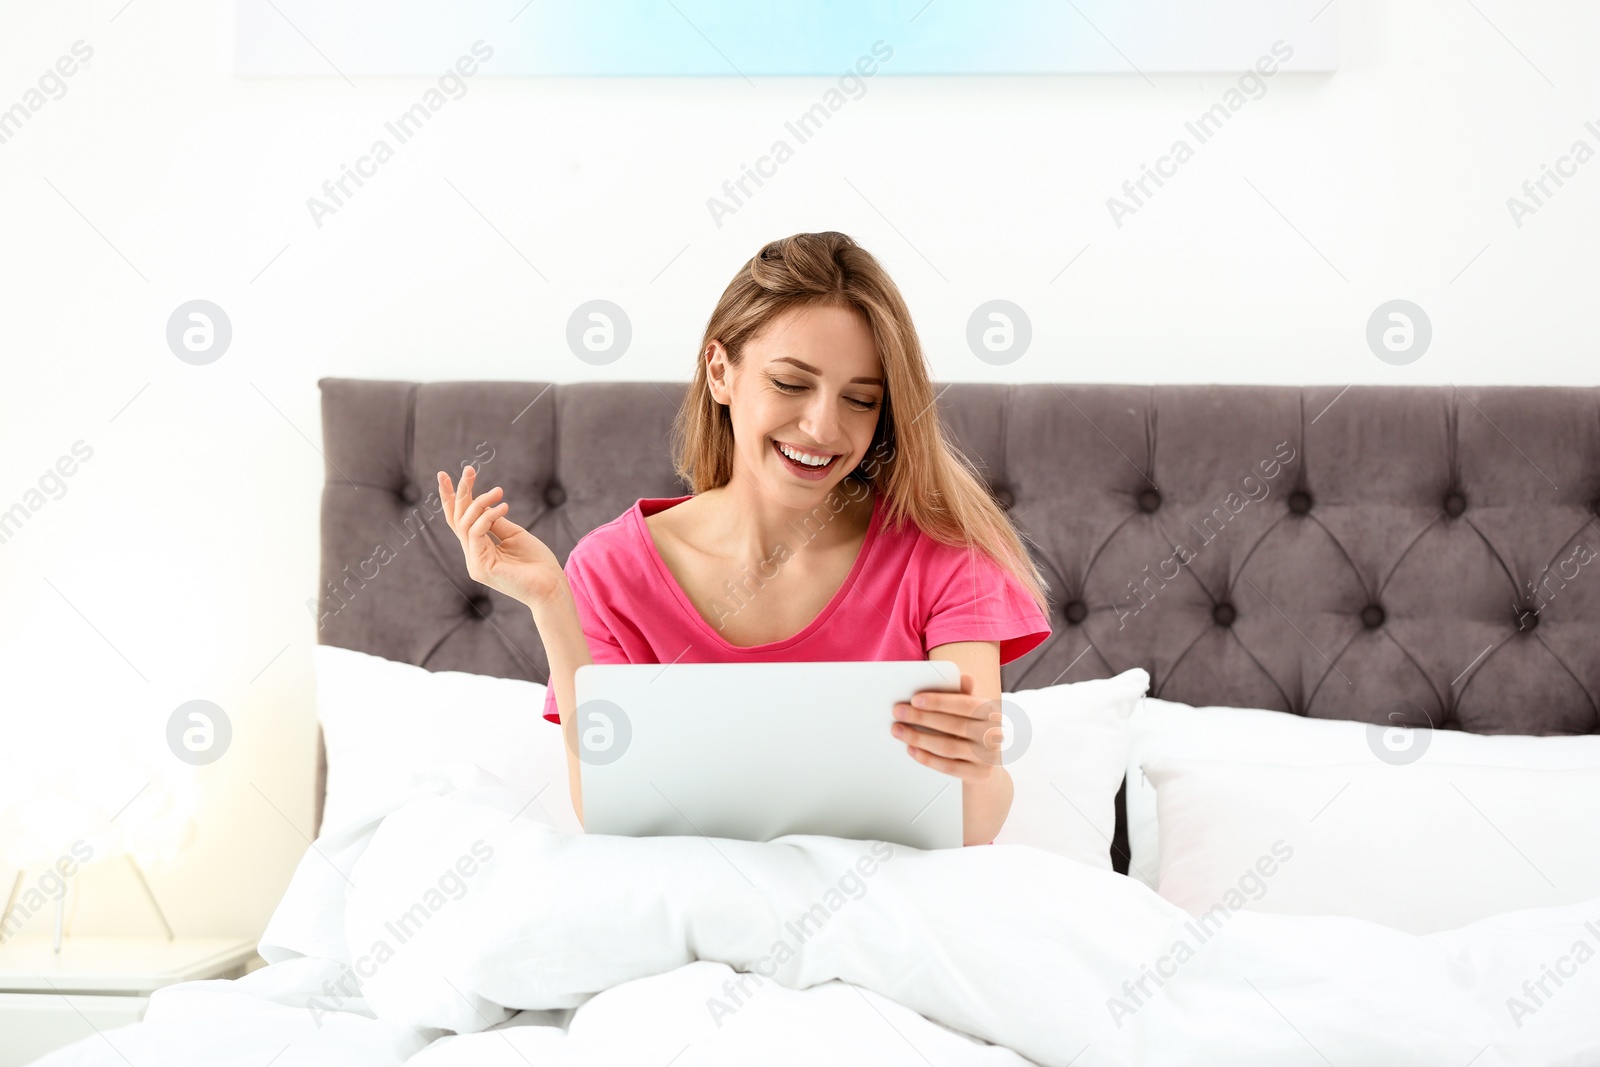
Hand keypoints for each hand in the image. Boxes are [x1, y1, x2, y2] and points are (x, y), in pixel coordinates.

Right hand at [438, 465, 563, 607]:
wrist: (551, 587)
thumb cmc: (537, 563)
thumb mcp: (515, 535)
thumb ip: (496, 522)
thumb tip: (484, 504)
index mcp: (479, 549)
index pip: (461, 521)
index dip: (454, 498)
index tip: (451, 474)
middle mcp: (472, 555)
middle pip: (457, 520)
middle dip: (459, 493)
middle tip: (468, 469)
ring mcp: (474, 563)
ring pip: (465, 524)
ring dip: (480, 502)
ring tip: (499, 491)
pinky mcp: (480, 567)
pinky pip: (476, 533)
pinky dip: (488, 516)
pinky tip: (504, 507)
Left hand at [890, 673, 1002, 782]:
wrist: (987, 762)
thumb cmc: (971, 728)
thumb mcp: (970, 710)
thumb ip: (963, 694)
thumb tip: (965, 676)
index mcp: (992, 712)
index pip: (965, 705)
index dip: (939, 702)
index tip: (915, 699)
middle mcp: (993, 734)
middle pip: (953, 726)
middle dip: (922, 718)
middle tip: (898, 712)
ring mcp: (987, 757)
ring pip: (948, 747)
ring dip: (919, 738)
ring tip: (899, 730)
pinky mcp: (978, 775)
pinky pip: (948, 767)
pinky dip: (927, 758)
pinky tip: (911, 749)